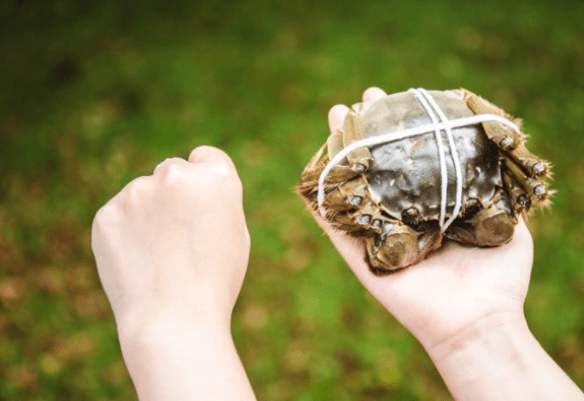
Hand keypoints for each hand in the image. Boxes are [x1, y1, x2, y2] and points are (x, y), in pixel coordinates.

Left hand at [91, 146, 249, 335]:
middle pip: (172, 171)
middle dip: (175, 195)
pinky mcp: (107, 214)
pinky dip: (126, 232)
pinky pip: (120, 215)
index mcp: (216, 177)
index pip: (206, 157)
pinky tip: (138, 261)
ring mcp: (136, 192)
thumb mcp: (234, 233)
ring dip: (149, 213)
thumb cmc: (215, 281)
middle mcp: (175, 175)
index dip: (205, 178)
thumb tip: (192, 186)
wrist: (174, 320)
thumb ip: (214, 200)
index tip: (200, 201)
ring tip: (159, 256)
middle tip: (180, 237)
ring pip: (143, 194)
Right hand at [320, 87, 533, 351]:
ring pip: (351, 186)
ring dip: (339, 153)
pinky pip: (332, 227)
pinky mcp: (360, 258)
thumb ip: (499, 191)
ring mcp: (379, 235)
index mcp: (431, 207)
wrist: (477, 321)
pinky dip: (318, 202)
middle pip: (377, 166)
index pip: (410, 159)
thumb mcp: (508, 222)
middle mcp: (402, 216)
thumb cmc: (498, 277)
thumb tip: (499, 155)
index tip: (395, 96)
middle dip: (368, 130)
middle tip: (361, 100)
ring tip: (334, 117)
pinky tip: (308, 174)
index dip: (401, 127)